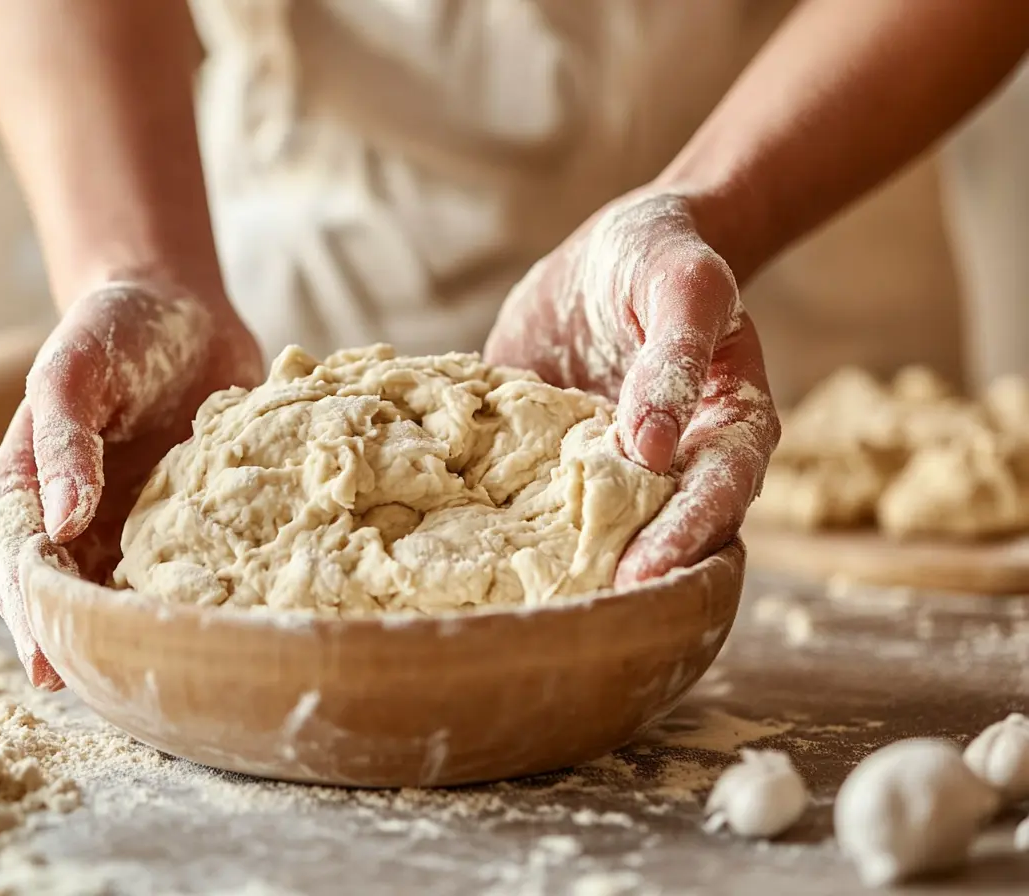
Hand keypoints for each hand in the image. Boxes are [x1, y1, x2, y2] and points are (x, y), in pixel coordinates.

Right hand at [0, 280, 262, 688]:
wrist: (180, 308)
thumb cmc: (110, 329)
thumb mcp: (71, 370)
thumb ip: (63, 441)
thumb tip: (63, 520)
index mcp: (26, 495)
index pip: (22, 570)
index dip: (35, 619)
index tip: (53, 667)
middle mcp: (76, 527)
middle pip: (75, 603)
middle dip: (94, 646)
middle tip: (124, 693)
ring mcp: (134, 532)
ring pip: (133, 601)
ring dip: (151, 636)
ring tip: (178, 682)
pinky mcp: (189, 525)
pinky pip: (193, 574)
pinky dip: (205, 600)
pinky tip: (229, 630)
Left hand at [484, 191, 779, 583]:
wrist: (613, 246)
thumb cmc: (665, 257)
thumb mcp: (683, 286)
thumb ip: (675, 357)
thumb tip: (650, 448)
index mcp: (725, 433)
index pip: (715, 500)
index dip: (683, 540)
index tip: (641, 576)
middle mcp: (669, 467)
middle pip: (656, 536)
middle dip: (620, 574)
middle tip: (577, 611)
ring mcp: (604, 470)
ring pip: (588, 531)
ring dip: (560, 562)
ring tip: (518, 600)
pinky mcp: (547, 460)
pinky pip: (530, 499)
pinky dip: (501, 522)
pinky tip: (462, 547)